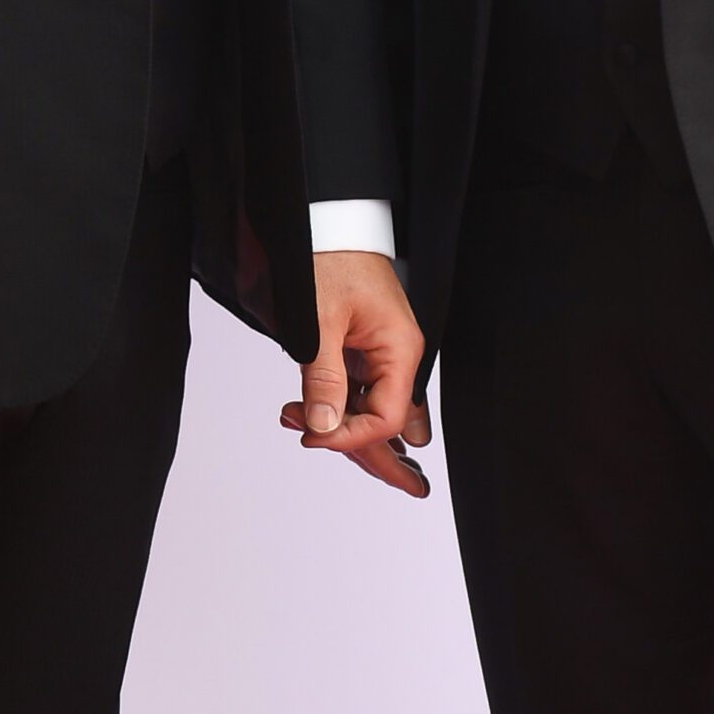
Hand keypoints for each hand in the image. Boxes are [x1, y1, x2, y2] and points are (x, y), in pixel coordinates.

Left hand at [278, 252, 431, 498]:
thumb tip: (323, 426)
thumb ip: (323, 377)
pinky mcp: (363, 346)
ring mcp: (381, 352)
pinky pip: (358, 388)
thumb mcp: (320, 320)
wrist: (327, 222)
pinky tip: (306, 413)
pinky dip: (336, 404)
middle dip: (378, 452)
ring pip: (374, 407)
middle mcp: (397, 354)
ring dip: (344, 426)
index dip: (352, 437)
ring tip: (306, 435)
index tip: (312, 436)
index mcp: (398, 349)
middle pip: (393, 420)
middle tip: (406, 491)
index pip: (386, 417)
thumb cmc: (331, 257)